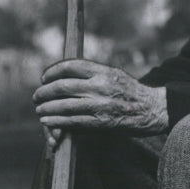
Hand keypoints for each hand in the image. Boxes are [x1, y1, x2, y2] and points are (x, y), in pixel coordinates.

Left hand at [33, 59, 167, 145]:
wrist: (152, 109)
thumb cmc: (132, 92)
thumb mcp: (115, 74)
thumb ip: (93, 74)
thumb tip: (66, 76)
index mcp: (103, 71)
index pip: (70, 66)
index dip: (52, 72)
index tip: (44, 78)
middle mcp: (101, 86)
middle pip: (63, 86)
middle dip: (45, 92)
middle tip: (37, 96)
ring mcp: (101, 105)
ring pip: (64, 105)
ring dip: (47, 108)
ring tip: (39, 110)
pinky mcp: (101, 122)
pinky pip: (73, 121)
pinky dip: (57, 121)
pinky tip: (48, 121)